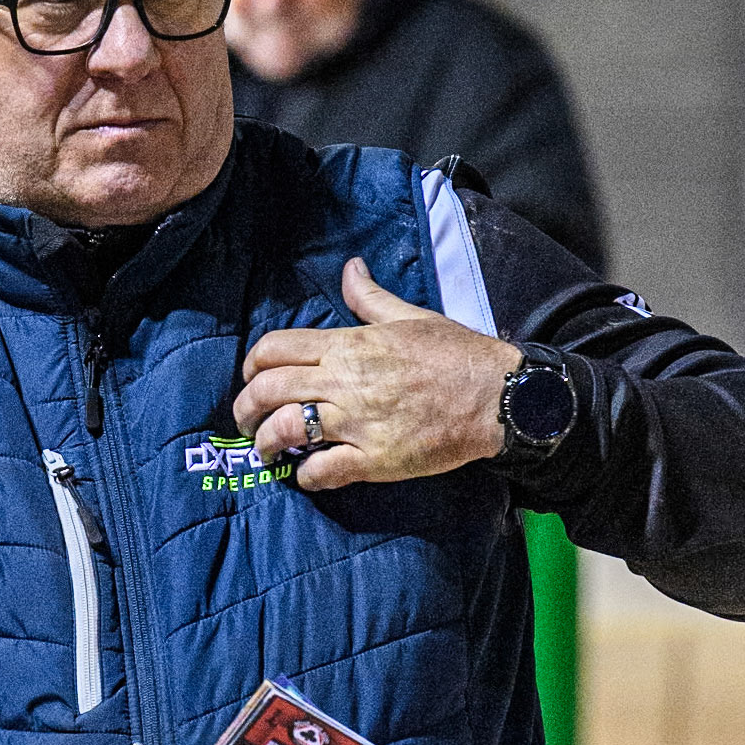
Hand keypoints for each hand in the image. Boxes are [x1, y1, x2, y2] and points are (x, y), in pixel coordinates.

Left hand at [233, 257, 521, 491]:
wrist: (498, 396)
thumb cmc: (457, 355)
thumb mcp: (410, 316)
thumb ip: (369, 298)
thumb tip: (350, 269)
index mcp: (350, 346)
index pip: (276, 348)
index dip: (252, 364)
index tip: (251, 377)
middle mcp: (345, 382)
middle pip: (269, 389)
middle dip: (245, 407)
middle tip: (246, 419)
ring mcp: (358, 422)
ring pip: (287, 429)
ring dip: (266, 442)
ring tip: (266, 450)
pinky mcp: (375, 459)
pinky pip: (323, 470)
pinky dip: (306, 475)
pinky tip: (305, 474)